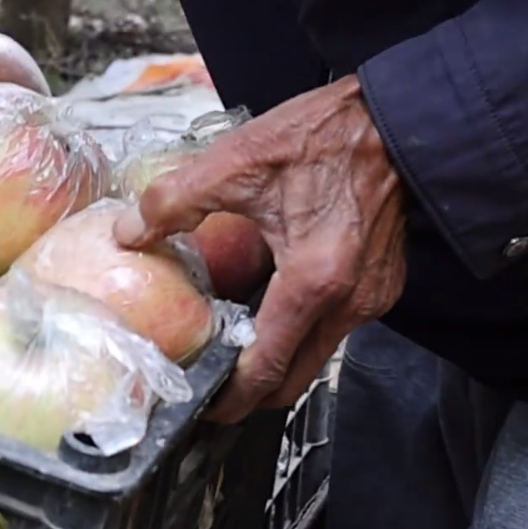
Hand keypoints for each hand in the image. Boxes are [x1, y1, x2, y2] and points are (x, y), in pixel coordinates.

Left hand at [113, 74, 408, 423]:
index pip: (268, 366)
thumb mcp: (237, 162)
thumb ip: (173, 202)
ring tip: (233, 348)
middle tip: (214, 391)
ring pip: (317, 353)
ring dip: (278, 358)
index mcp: (313, 280)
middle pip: (296, 377)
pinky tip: (270, 310)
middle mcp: (350, 301)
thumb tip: (128, 233)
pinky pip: (334, 327)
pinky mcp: (381, 285)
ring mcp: (372, 296)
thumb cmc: (327, 137)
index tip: (206, 408)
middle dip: (254, 392)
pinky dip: (301, 331)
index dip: (233, 397)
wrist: (399, 120)